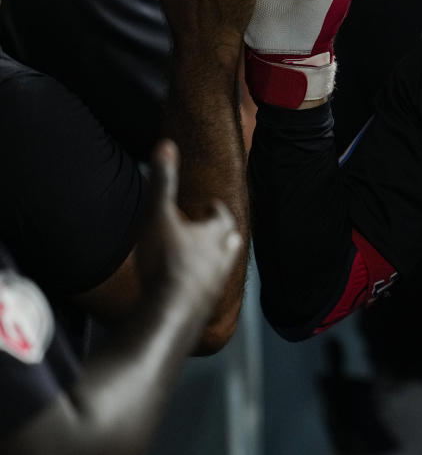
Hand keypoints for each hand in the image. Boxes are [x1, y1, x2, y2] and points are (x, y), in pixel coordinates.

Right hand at [135, 140, 241, 313]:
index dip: (215, 210)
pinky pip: (209, 292)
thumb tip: (166, 144)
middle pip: (230, 241)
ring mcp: (215, 284)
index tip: (209, 206)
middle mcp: (221, 258)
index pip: (221, 216)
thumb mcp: (158, 214)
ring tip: (206, 259)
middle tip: (215, 229)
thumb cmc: (165, 259)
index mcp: (213, 234)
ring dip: (217, 260)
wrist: (171, 310)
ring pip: (224, 267)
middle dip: (223, 234)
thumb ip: (163, 181)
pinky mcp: (205, 307)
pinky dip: (204, 285)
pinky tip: (193, 290)